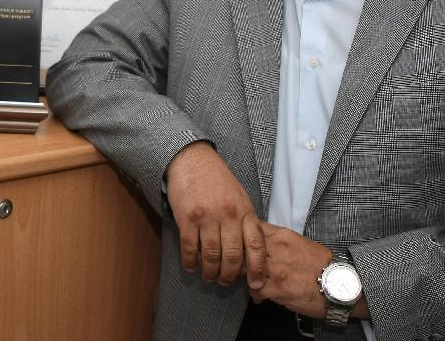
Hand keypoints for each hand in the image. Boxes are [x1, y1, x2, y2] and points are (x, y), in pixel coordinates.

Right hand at [165, 141, 266, 287]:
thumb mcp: (240, 196)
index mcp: (245, 209)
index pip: (256, 244)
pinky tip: (192, 266)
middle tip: (225, 282)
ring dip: (210, 272)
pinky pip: (189, 248)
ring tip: (209, 276)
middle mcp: (228, 214)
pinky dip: (190, 262)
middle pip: (232, 256)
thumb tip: (249, 251)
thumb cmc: (218, 179)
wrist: (192, 159)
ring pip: (211, 256)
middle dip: (229, 276)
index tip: (255, 284)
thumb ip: (245, 220)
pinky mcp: (187, 217)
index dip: (257, 268)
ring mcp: (207, 216)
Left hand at [248, 221, 330, 316]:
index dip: (243, 235)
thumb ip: (280, 241)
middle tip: (240, 264)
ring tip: (249, 280)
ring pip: (244, 268)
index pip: (251, 228)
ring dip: (244, 276)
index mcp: (282, 235)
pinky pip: (253, 290)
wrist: (338, 284)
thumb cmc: (322, 265)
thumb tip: (264, 242)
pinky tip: (261, 296)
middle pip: (243, 247)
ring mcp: (274, 268)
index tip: (241, 243)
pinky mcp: (275, 288)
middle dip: (239, 256)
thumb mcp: (300, 242)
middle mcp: (275, 249)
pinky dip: (255, 294)